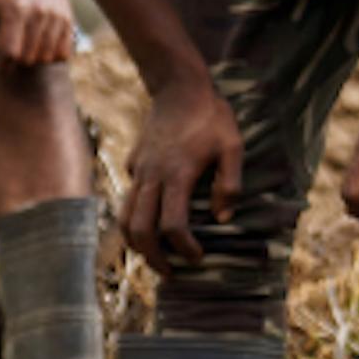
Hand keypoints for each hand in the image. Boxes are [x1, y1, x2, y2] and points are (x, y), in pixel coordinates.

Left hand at [0, 0, 78, 67]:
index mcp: (14, 10)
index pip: (9, 52)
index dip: (1, 67)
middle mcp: (38, 13)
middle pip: (27, 58)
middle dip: (16, 60)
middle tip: (11, 48)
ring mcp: (56, 16)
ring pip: (45, 58)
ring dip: (33, 58)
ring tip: (25, 44)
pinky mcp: (68, 20)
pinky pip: (62, 54)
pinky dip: (51, 56)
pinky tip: (41, 44)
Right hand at [122, 79, 242, 266]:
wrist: (178, 85)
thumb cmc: (211, 116)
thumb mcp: (233, 146)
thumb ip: (230, 184)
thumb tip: (223, 217)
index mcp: (178, 174)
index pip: (173, 225)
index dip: (183, 248)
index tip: (198, 257)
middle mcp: (152, 176)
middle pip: (141, 229)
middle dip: (153, 257)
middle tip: (169, 272)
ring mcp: (139, 169)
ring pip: (125, 217)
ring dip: (137, 243)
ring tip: (153, 257)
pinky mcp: (133, 162)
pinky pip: (130, 197)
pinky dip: (136, 217)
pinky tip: (153, 221)